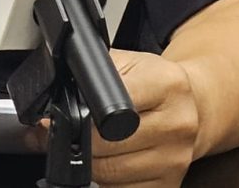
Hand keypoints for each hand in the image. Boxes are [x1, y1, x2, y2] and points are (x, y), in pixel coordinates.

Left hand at [27, 49, 199, 187]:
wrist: (192, 106)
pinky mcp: (171, 184)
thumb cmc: (154, 83)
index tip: (63, 114)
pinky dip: (106, 180)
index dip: (83, 113)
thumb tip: (45, 106)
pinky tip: (109, 160)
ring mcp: (176, 159)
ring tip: (88, 143)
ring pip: (110, 174)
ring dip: (88, 163)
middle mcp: (177, 123)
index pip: (114, 105)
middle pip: (108, 144)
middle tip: (66, 130)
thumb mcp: (126, 62)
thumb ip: (88, 74)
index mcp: (166, 84)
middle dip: (78, 139)